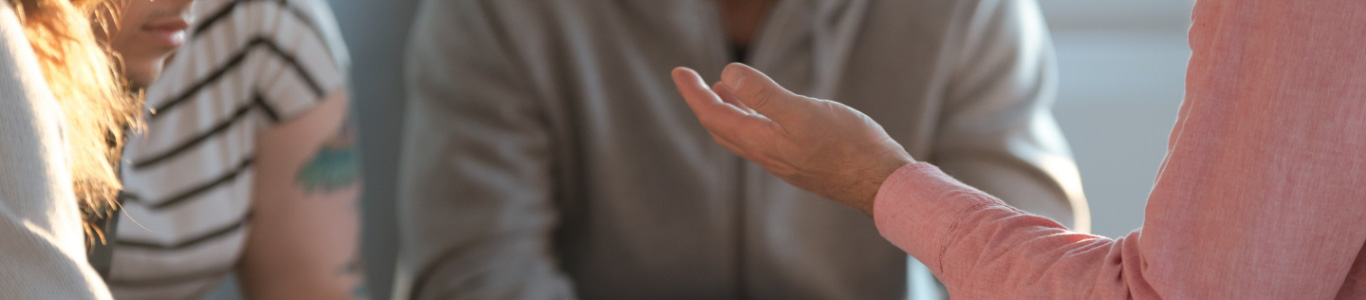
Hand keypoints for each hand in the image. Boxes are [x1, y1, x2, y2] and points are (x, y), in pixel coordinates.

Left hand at [671, 63, 914, 215]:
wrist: (881, 183)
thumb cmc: (849, 147)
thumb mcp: (804, 113)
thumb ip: (765, 95)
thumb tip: (727, 74)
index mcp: (762, 142)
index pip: (713, 116)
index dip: (693, 93)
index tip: (678, 72)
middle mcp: (766, 155)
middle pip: (720, 127)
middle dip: (702, 102)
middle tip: (690, 78)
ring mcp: (782, 160)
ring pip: (741, 134)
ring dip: (725, 110)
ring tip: (718, 88)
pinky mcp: (799, 161)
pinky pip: (760, 139)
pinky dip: (749, 119)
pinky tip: (763, 110)